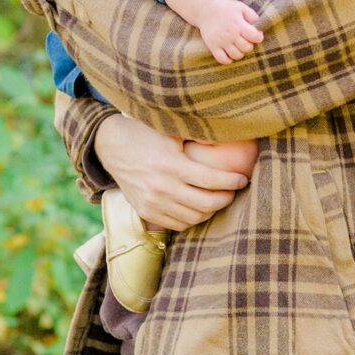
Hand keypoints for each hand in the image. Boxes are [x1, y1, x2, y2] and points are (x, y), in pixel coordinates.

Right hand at [96, 113, 253, 229]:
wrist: (112, 147)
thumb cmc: (147, 135)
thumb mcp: (172, 130)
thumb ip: (198, 136)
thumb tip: (230, 135)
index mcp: (172, 165)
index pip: (212, 180)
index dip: (232, 182)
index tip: (243, 179)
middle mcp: (163, 188)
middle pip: (207, 203)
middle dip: (226, 198)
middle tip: (233, 191)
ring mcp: (153, 203)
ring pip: (194, 217)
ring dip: (211, 211)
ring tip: (219, 199)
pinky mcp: (146, 213)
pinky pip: (178, 224)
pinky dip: (193, 218)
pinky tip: (200, 208)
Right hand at [165, 0, 265, 64]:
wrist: (205, 10)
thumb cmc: (226, 8)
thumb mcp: (240, 7)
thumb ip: (252, 15)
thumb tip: (259, 26)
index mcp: (238, 23)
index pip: (255, 37)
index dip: (258, 37)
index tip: (256, 35)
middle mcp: (230, 34)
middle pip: (246, 48)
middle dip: (249, 46)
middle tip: (246, 41)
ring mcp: (221, 41)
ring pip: (236, 56)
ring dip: (240, 53)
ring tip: (238, 47)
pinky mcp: (212, 46)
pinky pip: (222, 60)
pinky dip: (228, 60)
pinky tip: (229, 53)